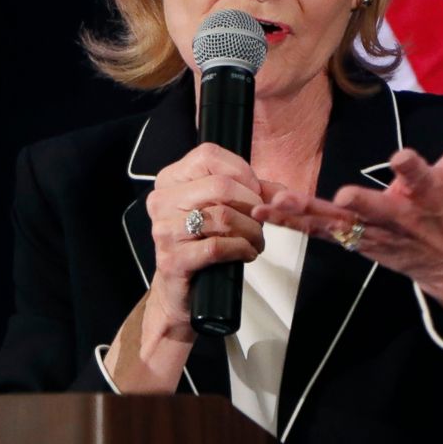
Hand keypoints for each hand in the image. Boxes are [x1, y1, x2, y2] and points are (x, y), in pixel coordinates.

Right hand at [147, 141, 277, 332]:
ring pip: (223, 217)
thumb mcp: (222, 209)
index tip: (255, 191)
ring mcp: (164, 230)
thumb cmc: (200, 244)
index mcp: (170, 180)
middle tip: (260, 222)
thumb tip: (280, 192)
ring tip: (255, 241)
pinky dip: (241, 249)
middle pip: (221, 186)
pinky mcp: (172, 259)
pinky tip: (245, 253)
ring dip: (251, 231)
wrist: (179, 288)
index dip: (241, 171)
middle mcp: (162, 201)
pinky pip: (218, 246)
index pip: (208, 155)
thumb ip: (250, 193)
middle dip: (252, 205)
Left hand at [251, 99, 442, 318]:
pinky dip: (290, 222)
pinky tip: (263, 209)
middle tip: (344, 197)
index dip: (413, 168)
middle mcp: (399, 218)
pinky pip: (317, 232)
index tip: (401, 157)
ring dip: (305, 214)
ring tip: (276, 202)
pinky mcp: (352, 241)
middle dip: (361, 205)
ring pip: (337, 225)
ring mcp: (373, 233)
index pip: (424, 177)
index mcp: (429, 195)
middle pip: (377, 211)